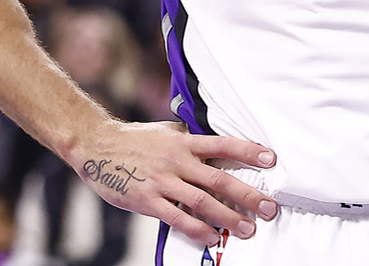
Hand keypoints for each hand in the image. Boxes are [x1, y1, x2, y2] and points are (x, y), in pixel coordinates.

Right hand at [68, 120, 278, 247]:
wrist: (96, 146)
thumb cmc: (134, 139)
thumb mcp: (166, 131)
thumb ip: (189, 140)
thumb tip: (214, 143)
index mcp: (184, 142)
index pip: (223, 145)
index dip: (249, 152)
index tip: (272, 160)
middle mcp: (177, 161)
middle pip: (219, 179)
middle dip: (248, 195)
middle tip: (269, 208)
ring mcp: (163, 181)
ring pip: (203, 202)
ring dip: (228, 217)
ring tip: (247, 228)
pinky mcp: (148, 200)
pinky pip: (178, 218)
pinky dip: (198, 229)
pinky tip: (212, 237)